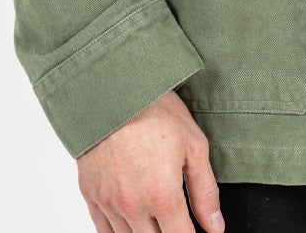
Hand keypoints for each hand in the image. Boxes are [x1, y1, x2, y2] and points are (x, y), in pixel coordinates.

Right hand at [77, 88, 226, 232]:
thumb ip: (205, 191)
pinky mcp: (90, 194)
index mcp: (162, 194)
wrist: (112, 87)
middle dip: (170, 232)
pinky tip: (132, 222)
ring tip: (157, 217)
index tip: (195, 231)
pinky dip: (119, 231)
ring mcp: (108, 202)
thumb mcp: (194, 146)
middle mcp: (132, 205)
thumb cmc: (154, 110)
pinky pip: (103, 231)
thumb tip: (215, 226)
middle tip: (176, 219)